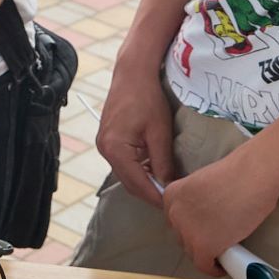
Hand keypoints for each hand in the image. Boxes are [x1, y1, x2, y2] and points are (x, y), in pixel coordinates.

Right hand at [93, 62, 177, 207]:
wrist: (132, 73)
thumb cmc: (147, 98)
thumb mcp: (160, 132)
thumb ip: (162, 162)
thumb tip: (169, 186)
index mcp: (115, 149)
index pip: (138, 184)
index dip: (157, 197)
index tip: (175, 205)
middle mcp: (104, 150)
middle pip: (129, 183)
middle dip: (151, 192)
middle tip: (174, 199)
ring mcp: (104, 145)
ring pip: (126, 174)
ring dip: (145, 181)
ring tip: (168, 186)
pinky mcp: (108, 140)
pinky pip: (124, 163)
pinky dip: (139, 170)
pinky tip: (156, 169)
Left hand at [161, 152, 278, 276]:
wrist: (252, 176)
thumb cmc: (236, 175)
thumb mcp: (202, 185)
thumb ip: (196, 201)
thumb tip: (203, 218)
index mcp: (171, 194)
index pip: (174, 219)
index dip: (189, 227)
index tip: (202, 230)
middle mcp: (173, 212)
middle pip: (181, 236)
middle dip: (196, 240)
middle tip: (214, 241)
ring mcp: (187, 230)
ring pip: (192, 252)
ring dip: (205, 254)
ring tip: (220, 252)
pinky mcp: (203, 246)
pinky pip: (203, 265)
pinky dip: (212, 269)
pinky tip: (221, 267)